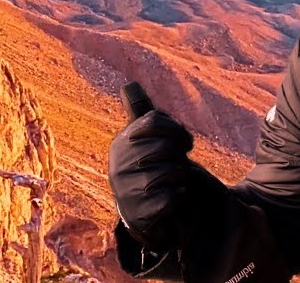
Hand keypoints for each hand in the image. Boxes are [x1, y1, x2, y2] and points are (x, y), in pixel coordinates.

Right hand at [108, 107, 198, 252]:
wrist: (142, 210)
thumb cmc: (150, 165)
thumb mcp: (145, 138)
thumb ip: (140, 112)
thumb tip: (128, 85)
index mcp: (122, 141)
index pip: (155, 121)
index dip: (176, 130)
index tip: (181, 141)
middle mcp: (118, 164)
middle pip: (166, 147)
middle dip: (179, 155)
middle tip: (178, 163)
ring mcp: (126, 190)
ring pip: (171, 172)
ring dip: (180, 176)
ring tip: (174, 179)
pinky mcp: (138, 214)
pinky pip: (172, 197)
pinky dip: (179, 195)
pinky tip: (175, 195)